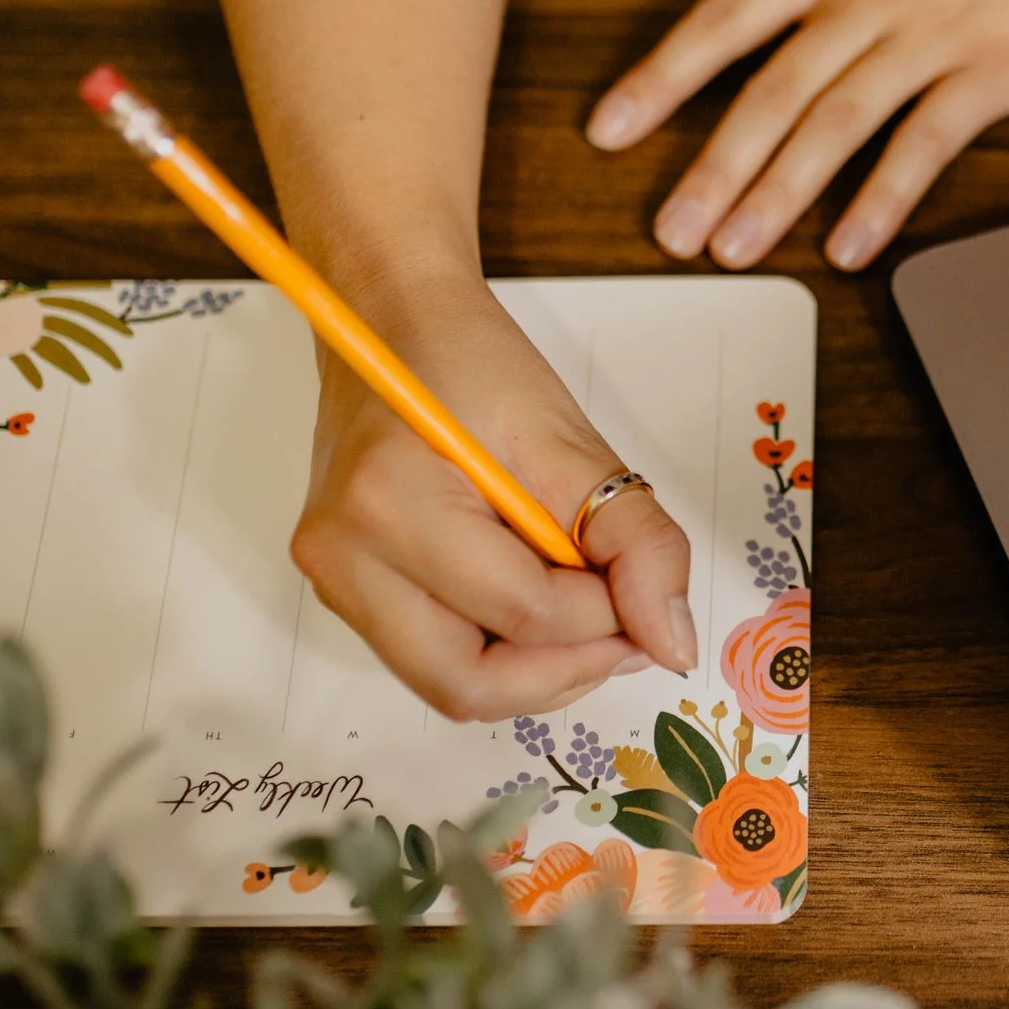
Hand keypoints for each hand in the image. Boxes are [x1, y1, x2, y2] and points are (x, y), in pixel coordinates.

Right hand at [290, 270, 695, 720]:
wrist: (393, 321)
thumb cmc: (472, 364)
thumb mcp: (574, 443)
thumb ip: (638, 544)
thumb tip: (673, 645)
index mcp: (391, 504)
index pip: (526, 614)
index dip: (606, 616)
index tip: (638, 580)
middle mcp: (343, 558)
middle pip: (470, 686)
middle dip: (565, 668)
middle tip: (620, 623)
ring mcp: (335, 581)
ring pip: (452, 687)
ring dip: (534, 667)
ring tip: (578, 603)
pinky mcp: (345, 589)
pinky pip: (433, 660)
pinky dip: (499, 650)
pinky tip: (534, 599)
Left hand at [586, 0, 1008, 271]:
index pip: (724, 21)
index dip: (661, 80)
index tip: (613, 129)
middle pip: (768, 95)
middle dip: (709, 170)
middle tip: (670, 231)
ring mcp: (926, 37)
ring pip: (830, 129)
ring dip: (775, 197)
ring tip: (734, 250)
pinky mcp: (986, 76)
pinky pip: (920, 149)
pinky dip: (880, 203)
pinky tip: (848, 248)